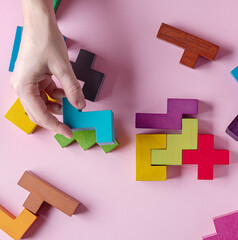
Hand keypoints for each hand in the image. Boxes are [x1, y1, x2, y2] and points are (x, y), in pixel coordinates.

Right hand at [10, 0, 84, 137]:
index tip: (68, 133)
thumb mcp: (63, 68)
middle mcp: (22, 87)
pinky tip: (68, 93)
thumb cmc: (45, 41)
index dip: (55, 126)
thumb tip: (80, 105)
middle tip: (72, 124)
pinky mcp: (34, 78)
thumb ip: (72, 89)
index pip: (40, 115)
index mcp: (24, 87)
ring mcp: (27, 82)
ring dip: (58, 105)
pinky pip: (46, 93)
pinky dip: (57, 95)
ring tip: (73, 104)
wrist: (40, 24)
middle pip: (40, 111)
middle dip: (57, 118)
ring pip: (43, 103)